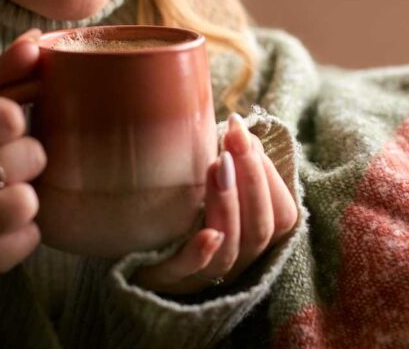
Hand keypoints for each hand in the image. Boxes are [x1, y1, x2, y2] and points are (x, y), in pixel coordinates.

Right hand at [0, 29, 44, 303]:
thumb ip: (2, 76)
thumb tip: (38, 39)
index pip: (6, 115)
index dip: (17, 118)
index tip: (8, 125)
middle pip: (29, 157)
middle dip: (28, 157)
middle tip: (5, 163)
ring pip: (29, 202)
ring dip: (28, 195)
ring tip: (5, 193)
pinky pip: (31, 239)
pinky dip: (25, 231)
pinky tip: (1, 226)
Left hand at [132, 113, 297, 294]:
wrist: (126, 243)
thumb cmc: (178, 203)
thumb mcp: (209, 181)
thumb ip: (230, 162)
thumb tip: (241, 129)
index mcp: (251, 236)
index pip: (282, 215)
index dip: (270, 176)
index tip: (247, 135)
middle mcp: (235, 259)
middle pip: (260, 229)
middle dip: (252, 179)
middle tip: (235, 138)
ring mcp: (201, 274)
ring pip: (230, 251)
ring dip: (227, 205)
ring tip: (217, 164)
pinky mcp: (163, 278)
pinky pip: (185, 272)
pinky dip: (200, 254)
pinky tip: (208, 234)